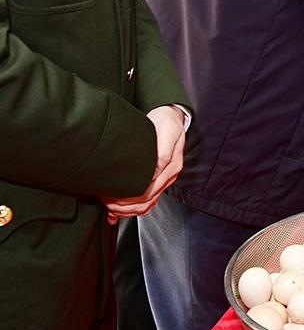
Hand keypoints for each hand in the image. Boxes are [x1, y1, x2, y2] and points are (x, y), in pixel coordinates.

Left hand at [102, 105, 186, 221]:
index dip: (130, 195)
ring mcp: (165, 178)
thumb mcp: (167, 131)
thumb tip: (154, 171)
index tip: (111, 194)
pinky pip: (149, 200)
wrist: (172, 118)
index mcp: (172, 165)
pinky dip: (134, 209)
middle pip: (147, 199)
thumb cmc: (166, 123)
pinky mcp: (160, 179)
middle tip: (106, 202)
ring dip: (128, 210)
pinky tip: (121, 211)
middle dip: (125, 205)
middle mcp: (170, 174)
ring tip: (111, 208)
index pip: (150, 189)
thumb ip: (163, 152)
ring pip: (148, 203)